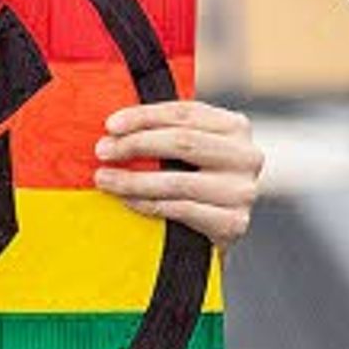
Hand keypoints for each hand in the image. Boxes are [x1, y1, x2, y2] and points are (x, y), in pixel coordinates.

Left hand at [94, 101, 263, 241]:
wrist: (212, 235)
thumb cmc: (192, 182)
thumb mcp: (188, 151)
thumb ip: (165, 131)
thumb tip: (113, 126)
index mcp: (235, 126)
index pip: (184, 113)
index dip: (144, 116)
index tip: (110, 125)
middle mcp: (246, 155)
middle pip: (182, 142)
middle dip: (135, 144)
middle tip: (102, 151)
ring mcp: (242, 191)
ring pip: (178, 180)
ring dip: (133, 179)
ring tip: (104, 178)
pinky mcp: (234, 223)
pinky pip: (181, 210)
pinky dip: (147, 204)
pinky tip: (126, 200)